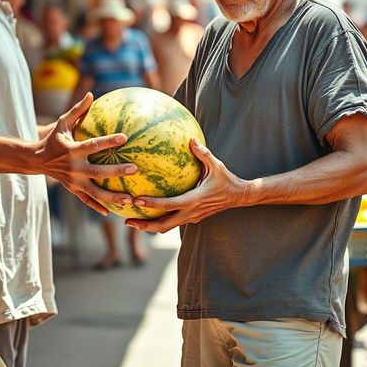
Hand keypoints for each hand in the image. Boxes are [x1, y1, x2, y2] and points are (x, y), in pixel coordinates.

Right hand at [37, 93, 136, 213]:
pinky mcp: (73, 190)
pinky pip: (87, 201)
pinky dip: (98, 207)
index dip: (108, 142)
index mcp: (72, 150)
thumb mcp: (62, 123)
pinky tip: (112, 213)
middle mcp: (73, 168)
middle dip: (116, 172)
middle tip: (134, 169)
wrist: (36, 160)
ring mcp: (73, 182)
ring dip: (112, 197)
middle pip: (98, 172)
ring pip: (95, 193)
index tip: (124, 137)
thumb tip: (91, 94)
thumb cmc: (54, 139)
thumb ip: (77, 110)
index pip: (93, 146)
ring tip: (129, 198)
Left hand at [125, 138, 249, 232]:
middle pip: (164, 225)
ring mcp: (192, 217)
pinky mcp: (193, 218)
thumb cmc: (226, 179)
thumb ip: (202, 153)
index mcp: (194, 200)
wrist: (239, 196)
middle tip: (127, 220)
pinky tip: (149, 215)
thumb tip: (191, 138)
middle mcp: (191, 212)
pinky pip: (173, 222)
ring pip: (167, 227)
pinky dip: (160, 221)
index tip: (137, 200)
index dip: (152, 204)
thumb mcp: (216, 165)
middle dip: (144, 225)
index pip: (169, 205)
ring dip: (150, 226)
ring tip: (132, 221)